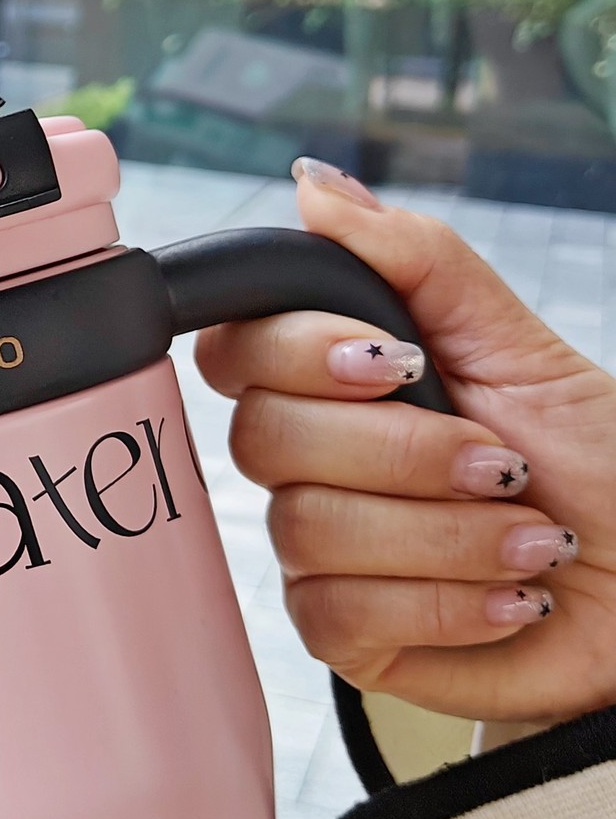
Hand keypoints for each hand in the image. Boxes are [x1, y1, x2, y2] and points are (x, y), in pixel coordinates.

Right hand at [195, 160, 615, 722]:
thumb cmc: (598, 467)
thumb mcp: (521, 346)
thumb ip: (416, 261)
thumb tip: (316, 186)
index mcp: (339, 385)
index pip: (238, 350)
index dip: (297, 355)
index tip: (397, 363)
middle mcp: (314, 465)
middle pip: (265, 440)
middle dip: (403, 452)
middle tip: (501, 463)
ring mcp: (319, 551)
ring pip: (310, 529)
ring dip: (448, 536)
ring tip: (530, 540)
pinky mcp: (342, 632)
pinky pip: (338, 612)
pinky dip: (448, 601)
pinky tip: (510, 595)